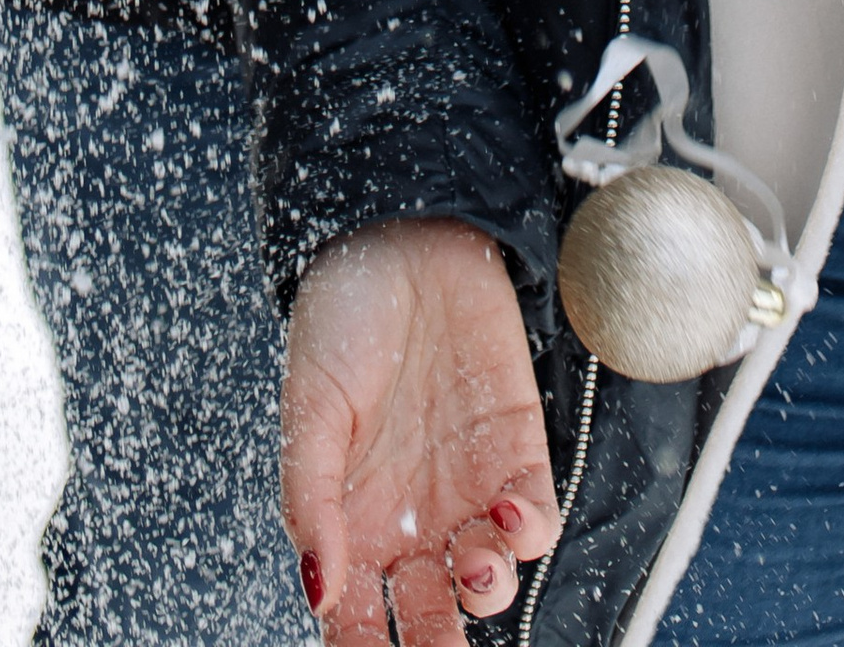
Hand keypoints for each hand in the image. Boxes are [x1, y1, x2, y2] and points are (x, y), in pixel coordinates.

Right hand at [283, 216, 560, 643]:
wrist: (404, 235)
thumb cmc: (342, 317)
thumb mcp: (310, 407)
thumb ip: (312, 499)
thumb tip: (318, 591)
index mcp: (351, 521)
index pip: (355, 622)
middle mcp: (410, 521)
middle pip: (430, 621)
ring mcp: (466, 490)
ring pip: (486, 580)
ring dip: (486, 591)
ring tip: (474, 570)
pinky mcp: (516, 452)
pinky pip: (533, 518)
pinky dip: (527, 532)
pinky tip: (505, 512)